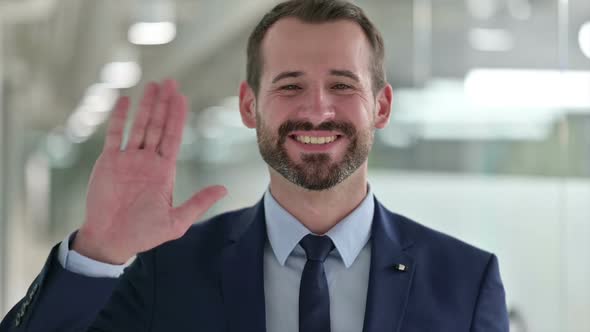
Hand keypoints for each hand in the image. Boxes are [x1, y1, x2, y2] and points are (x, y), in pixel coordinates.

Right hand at [72, 80, 226, 263]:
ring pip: (139, 125)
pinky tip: (126, 101)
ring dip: (146, 106)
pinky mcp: (109, 162)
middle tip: (170, 82)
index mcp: (164, 171)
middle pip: (158, 126)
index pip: (173, 137)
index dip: (178, 117)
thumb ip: (198, 202)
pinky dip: (119, 118)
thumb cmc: (144, 234)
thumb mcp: (177, 221)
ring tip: (153, 85)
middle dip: (164, 104)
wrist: (112, 240)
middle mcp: (147, 161)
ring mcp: (128, 159)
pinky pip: (115, 135)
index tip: (182, 97)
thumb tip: (224, 189)